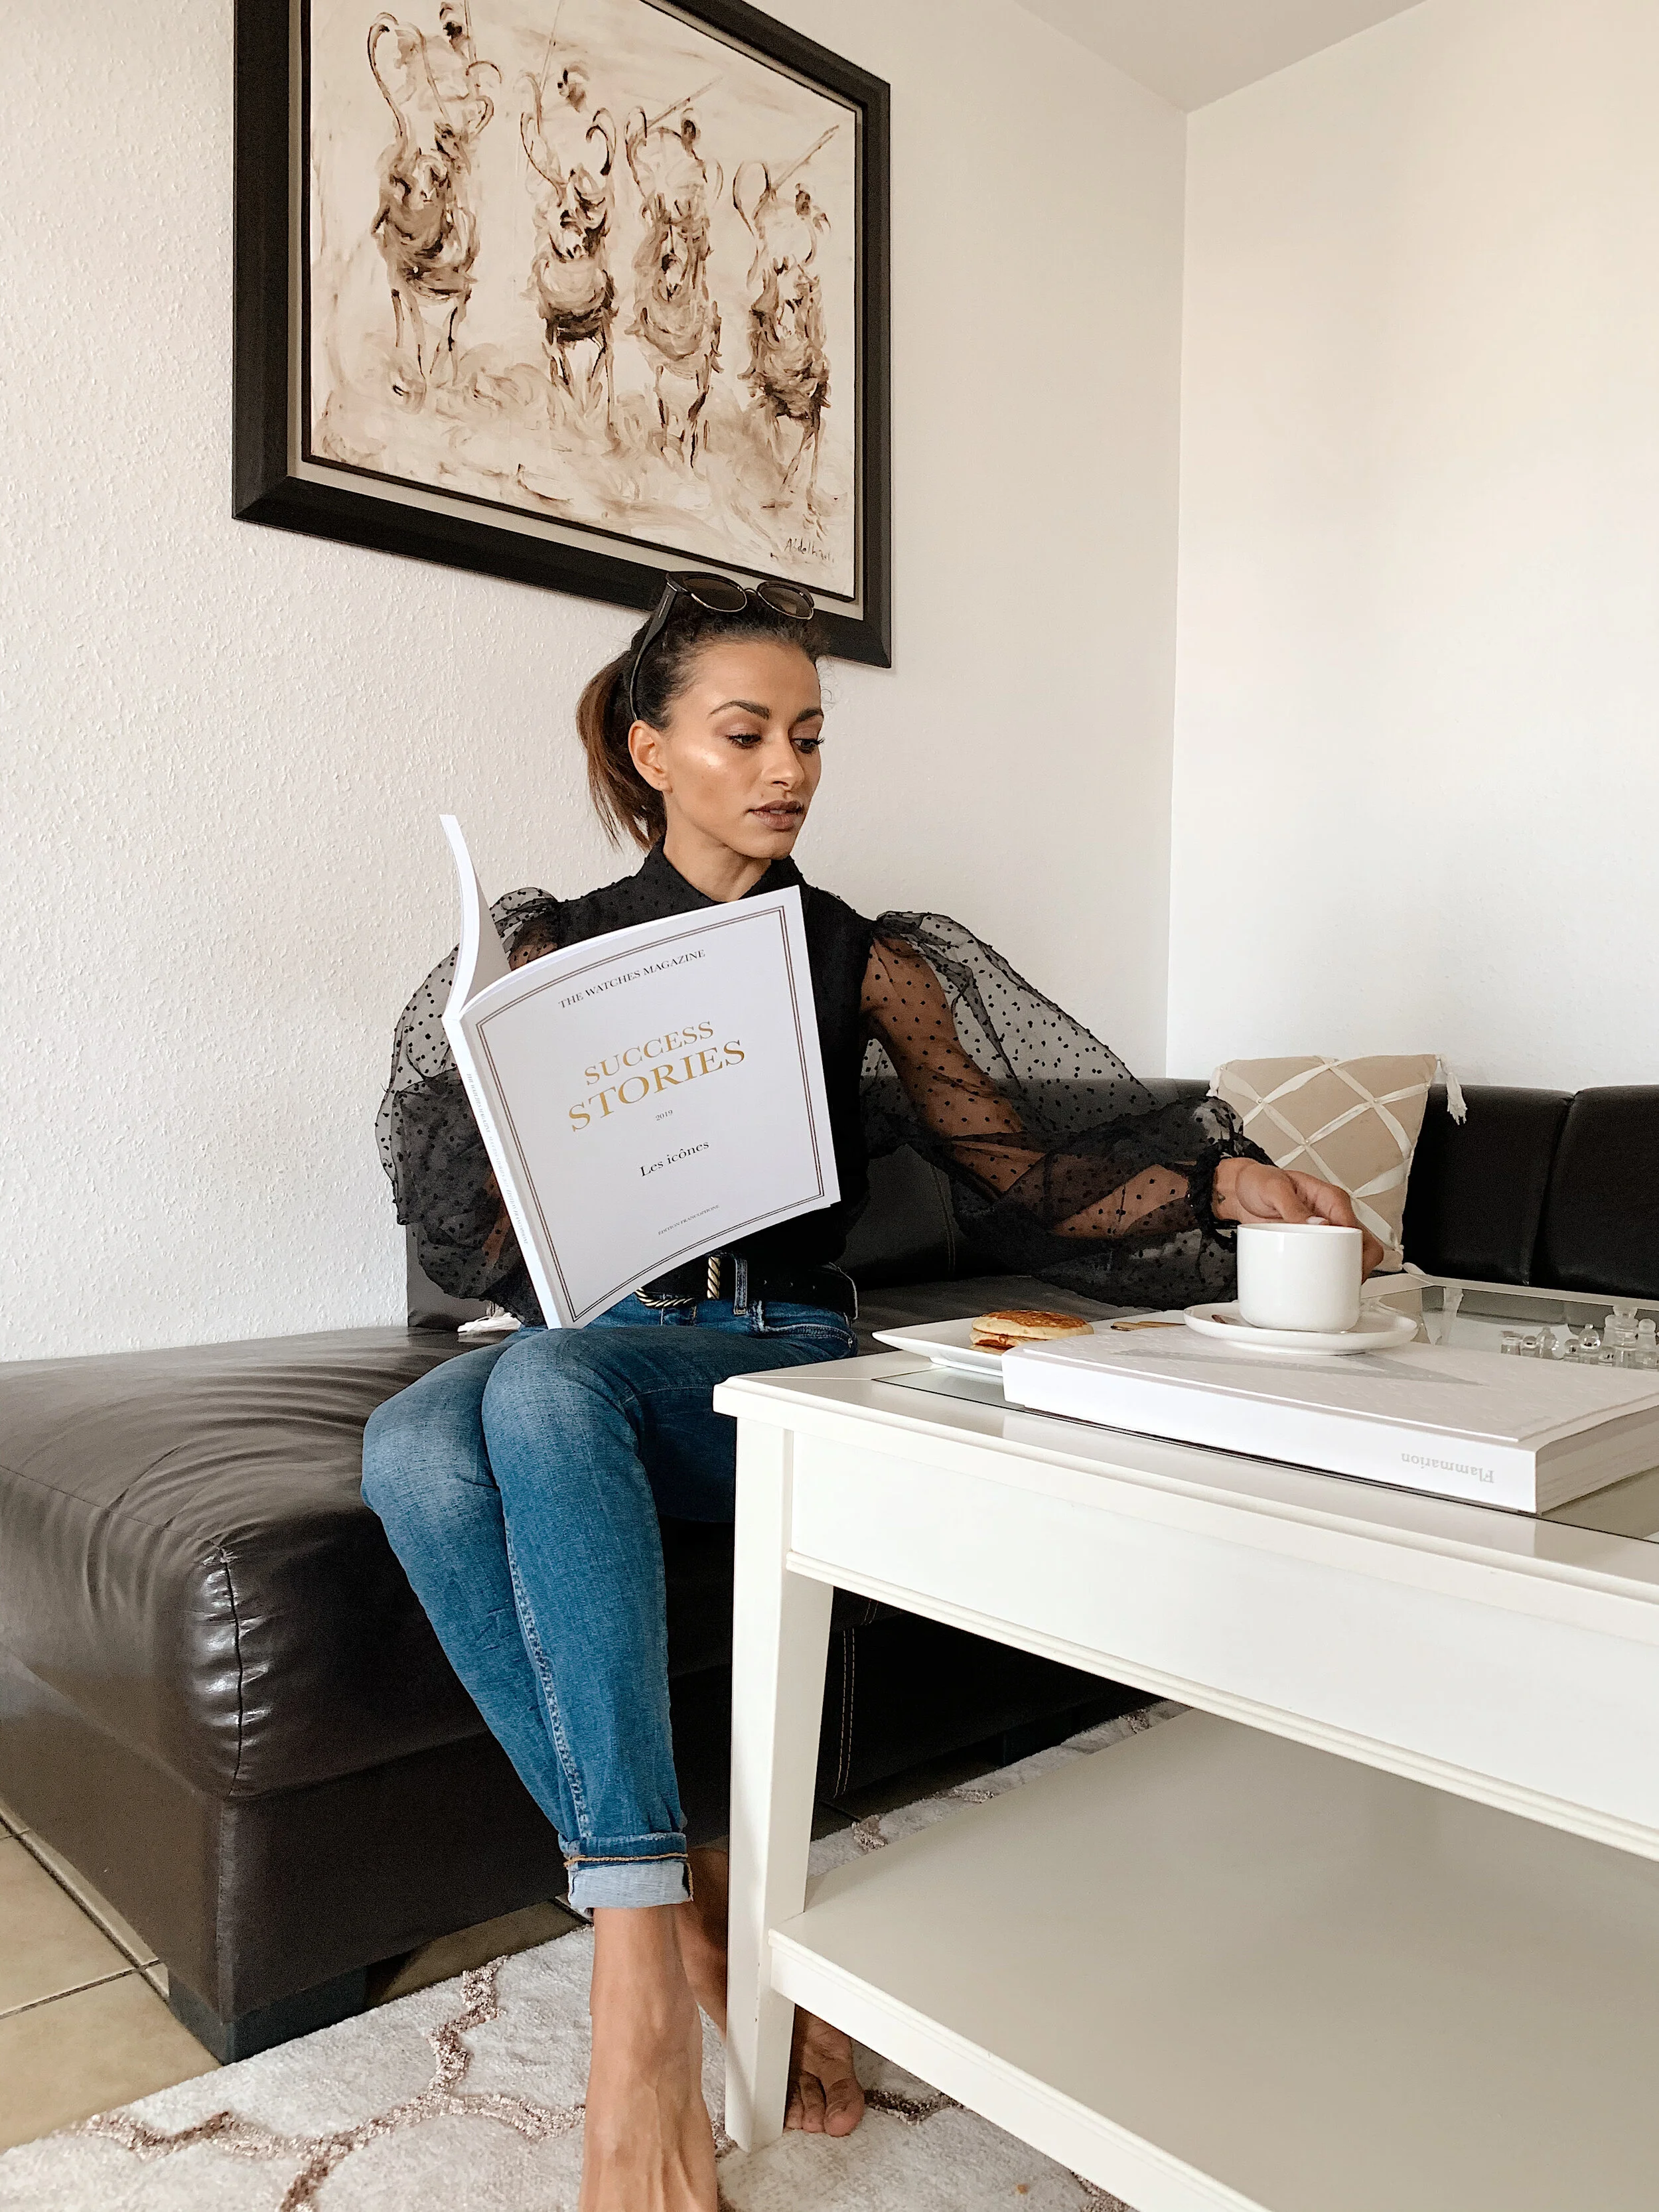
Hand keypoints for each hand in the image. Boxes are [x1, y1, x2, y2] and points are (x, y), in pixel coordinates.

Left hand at [1213, 1158, 1385, 1279]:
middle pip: (1364, 1244)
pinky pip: (1329, 1262)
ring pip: (1352, 1255)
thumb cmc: (1258, 1182)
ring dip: (1348, 1273)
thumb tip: (1318, 1224)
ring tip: (1335, 1288)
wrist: (1240, 1193)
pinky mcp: (1312, 1245)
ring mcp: (1324, 1232)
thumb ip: (1293, 1206)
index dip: (1356, 1250)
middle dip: (1360, 1266)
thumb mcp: (1273, 1189)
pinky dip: (1328, 1275)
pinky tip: (1319, 1285)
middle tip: (1345, 1283)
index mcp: (1330, 1198)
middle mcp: (1332, 1216)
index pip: (1355, 1227)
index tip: (1345, 1265)